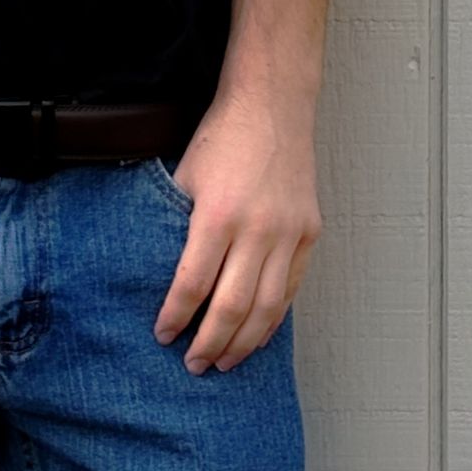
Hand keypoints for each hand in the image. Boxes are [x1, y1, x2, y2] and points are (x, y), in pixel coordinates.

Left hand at [151, 90, 321, 373]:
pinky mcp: (309, 233)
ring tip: (224, 363)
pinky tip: (256, 335)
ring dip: (244, 342)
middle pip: (232, 306)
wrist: (272, 105)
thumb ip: (178, 226)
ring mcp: (289, 233)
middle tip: (193, 365)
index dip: (176, 315)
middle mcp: (258, 228)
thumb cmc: (221, 138)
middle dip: (210, 343)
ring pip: (268, 307)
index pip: (193, 283)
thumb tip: (161, 274)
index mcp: (218, 213)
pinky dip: (273, 318)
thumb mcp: (185, 177)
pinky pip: (291, 288)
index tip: (162, 335)